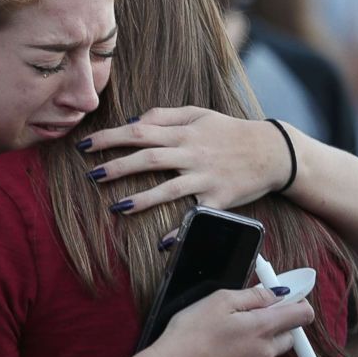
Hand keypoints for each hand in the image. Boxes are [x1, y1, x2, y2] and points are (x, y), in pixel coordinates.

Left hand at [80, 107, 289, 210]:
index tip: (85, 145)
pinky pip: (196, 215)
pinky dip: (182, 230)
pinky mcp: (219, 199)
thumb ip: (164, 115)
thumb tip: (132, 122)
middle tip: (91, 175)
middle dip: (117, 167)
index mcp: (184, 133)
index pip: (139, 131)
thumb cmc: (229, 131)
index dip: (110, 138)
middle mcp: (192, 154)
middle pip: (149, 158)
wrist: (272, 151)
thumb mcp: (198, 114)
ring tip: (117, 207)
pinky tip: (163, 242)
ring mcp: (205, 178)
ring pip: (169, 189)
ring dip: (142, 199)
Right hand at [145, 286, 313, 356]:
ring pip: (267, 353)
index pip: (303, 315)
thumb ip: (252, 296)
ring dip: (256, 343)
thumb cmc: (190, 333)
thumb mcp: (218, 301)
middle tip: (246, 317)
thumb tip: (275, 294)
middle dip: (274, 325)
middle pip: (288, 336)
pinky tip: (218, 355)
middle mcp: (265, 353)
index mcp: (263, 328)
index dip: (297, 303)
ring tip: (224, 338)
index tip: (282, 299)